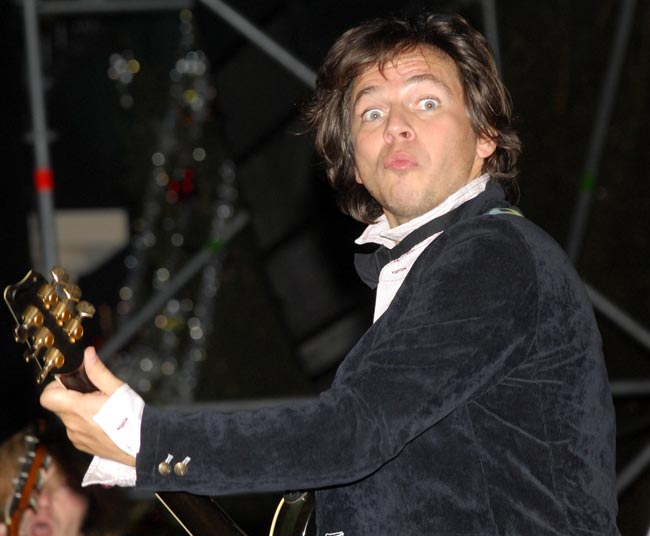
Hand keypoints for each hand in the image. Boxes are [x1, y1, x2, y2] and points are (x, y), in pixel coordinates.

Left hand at [40, 347, 135, 466]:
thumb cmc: (132, 417)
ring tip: (101, 409)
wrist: (142, 443)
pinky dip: (84, 423)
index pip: (47, 397)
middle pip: (59, 405)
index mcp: (79, 408)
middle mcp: (73, 424)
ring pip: (68, 418)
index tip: (71, 383)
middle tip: (93, 393)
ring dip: (79, 410)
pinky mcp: (81, 445)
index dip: (56, 387)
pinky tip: (102, 421)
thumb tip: (88, 355)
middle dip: (72, 396)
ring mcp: (76, 437)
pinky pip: (75, 430)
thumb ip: (98, 371)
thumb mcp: (117, 388)